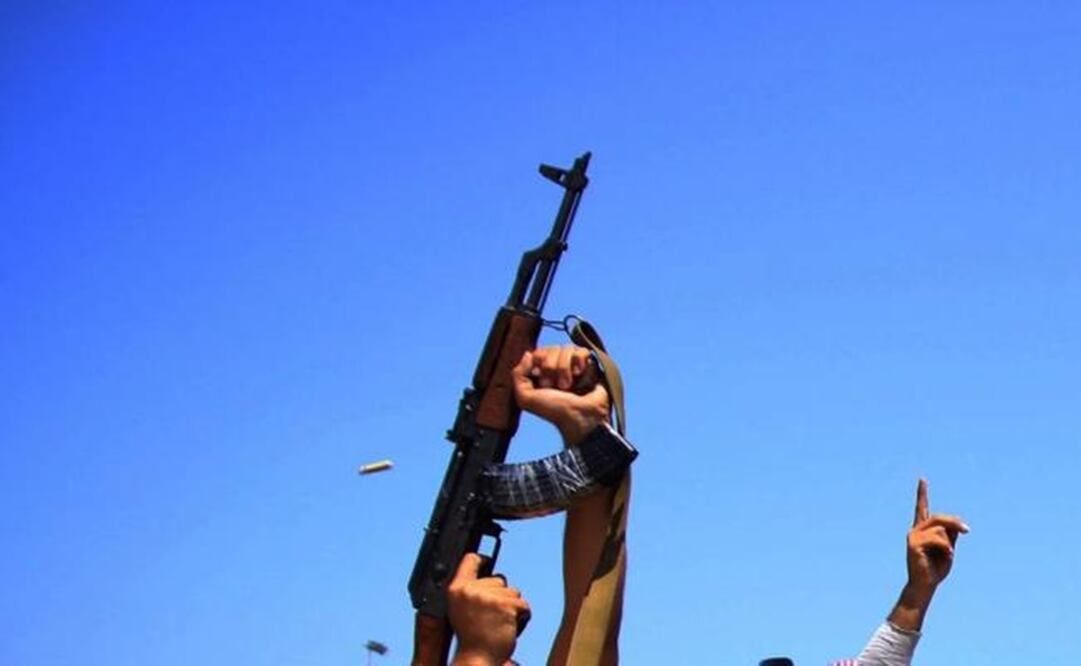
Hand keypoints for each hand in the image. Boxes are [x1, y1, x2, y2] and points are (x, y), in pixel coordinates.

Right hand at [447, 554, 530, 665]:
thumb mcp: (462, 610)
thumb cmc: (472, 639)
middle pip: (498, 579)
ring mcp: (488, 596)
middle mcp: (470, 590)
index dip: (481, 560)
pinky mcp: (506, 605)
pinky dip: (522, 617)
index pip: (470, 560)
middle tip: (491, 618)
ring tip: (499, 624)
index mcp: (456, 589)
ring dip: (512, 608)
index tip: (486, 561)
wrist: (477, 659)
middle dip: (501, 596)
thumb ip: (471, 592)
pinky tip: (509, 628)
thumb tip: (493, 577)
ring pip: (513, 592)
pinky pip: (523, 605)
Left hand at [512, 346, 608, 444]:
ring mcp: (574, 365)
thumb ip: (518, 375)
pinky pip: (582, 351)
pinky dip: (579, 362)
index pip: (538, 352)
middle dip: (552, 367)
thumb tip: (528, 354)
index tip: (542, 381)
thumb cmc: (554, 411)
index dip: (539, 362)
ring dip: (565, 368)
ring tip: (568, 386)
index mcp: (542, 373)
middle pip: (552, 348)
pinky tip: (579, 374)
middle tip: (556, 386)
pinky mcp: (589, 364)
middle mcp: (558, 367)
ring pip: (567, 348)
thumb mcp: (526, 398)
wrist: (581, 418)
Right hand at [889, 479, 968, 630]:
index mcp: (923, 530)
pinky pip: (938, 539)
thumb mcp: (948, 549)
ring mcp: (913, 535)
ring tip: (947, 555)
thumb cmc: (936, 569)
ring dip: (949, 543)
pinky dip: (947, 548)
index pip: (921, 508)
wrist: (925, 585)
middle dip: (954, 522)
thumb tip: (955, 525)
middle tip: (967, 530)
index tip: (922, 479)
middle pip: (938, 517)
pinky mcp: (913, 543)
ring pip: (941, 529)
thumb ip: (950, 535)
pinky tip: (947, 556)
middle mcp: (916, 530)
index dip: (922, 493)